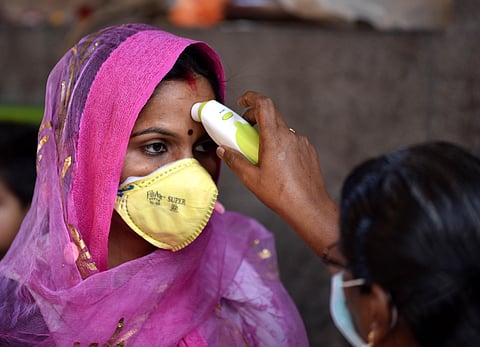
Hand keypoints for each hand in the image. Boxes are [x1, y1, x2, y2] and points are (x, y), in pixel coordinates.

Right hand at [217, 91, 339, 260]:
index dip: (251, 98)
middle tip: (243, 131)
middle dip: (254, 118)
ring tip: (259, 154)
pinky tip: (276, 164)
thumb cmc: (280, 194)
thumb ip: (235, 161)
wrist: (308, 207)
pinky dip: (280, 144)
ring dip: (267, 134)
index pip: (264, 104)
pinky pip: (291, 141)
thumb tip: (224, 151)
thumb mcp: (251, 179)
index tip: (241, 102)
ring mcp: (301, 142)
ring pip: (281, 130)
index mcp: (274, 138)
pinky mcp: (308, 151)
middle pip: (271, 115)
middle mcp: (290, 135)